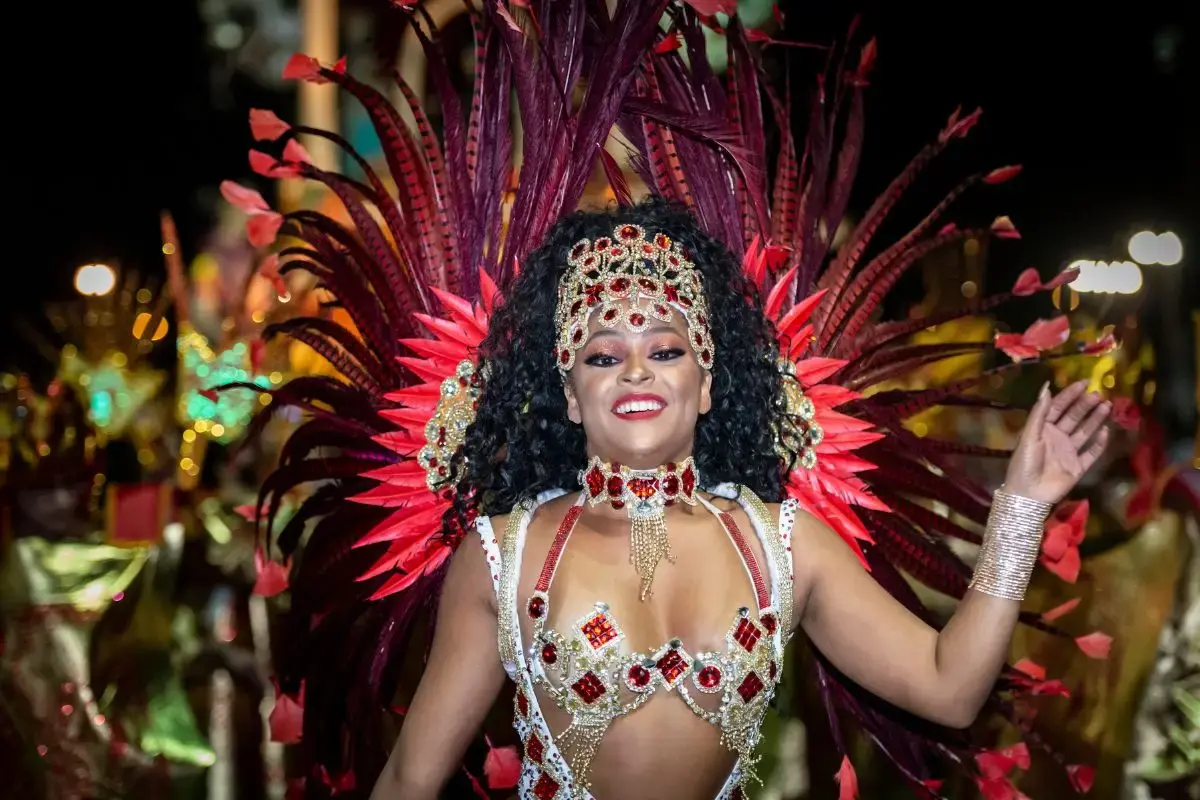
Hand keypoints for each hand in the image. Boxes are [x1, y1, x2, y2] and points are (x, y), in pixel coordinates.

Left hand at [1003, 380, 1111, 503]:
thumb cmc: (1024, 463)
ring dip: (1095, 419)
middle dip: (1085, 405)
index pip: (1058, 407)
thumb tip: (1046, 387)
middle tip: (1099, 394)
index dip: (1070, 395)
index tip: (1083, 383)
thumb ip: (1039, 413)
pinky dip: (1099, 443)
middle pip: (1074, 417)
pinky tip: (1106, 431)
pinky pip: (1091, 453)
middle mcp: (1057, 437)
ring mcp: (1069, 452)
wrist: (1028, 493)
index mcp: (1043, 429)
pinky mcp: (1078, 467)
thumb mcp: (1029, 435)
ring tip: (1106, 406)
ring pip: (1085, 432)